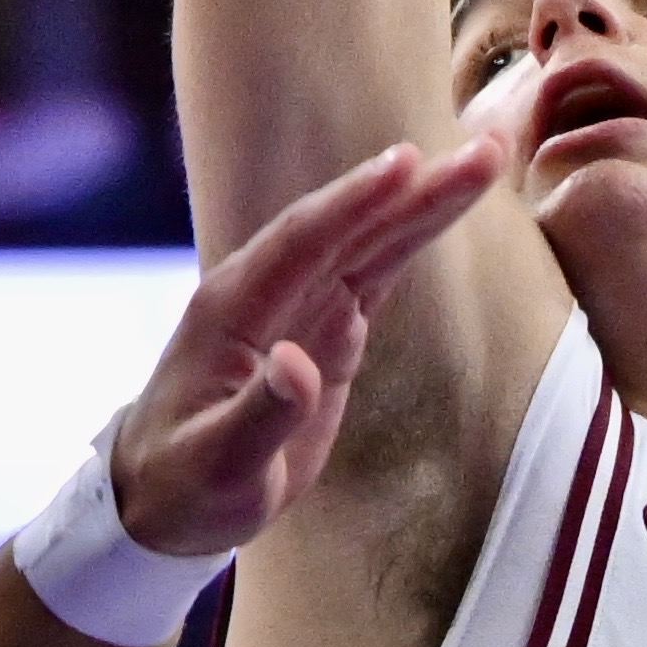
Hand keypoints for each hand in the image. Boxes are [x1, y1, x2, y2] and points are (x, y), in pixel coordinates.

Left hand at [106, 140, 502, 556]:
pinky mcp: (323, 333)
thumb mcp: (217, 466)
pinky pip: (374, 276)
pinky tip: (446, 206)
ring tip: (484, 161)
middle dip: (415, 189)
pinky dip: (411, 241)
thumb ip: (260, 416)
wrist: (162, 499)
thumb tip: (298, 365)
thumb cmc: (183, 485)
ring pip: (370, 245)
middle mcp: (267, 293)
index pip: (304, 242)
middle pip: (350, 229)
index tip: (408, 162)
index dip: (356, 203)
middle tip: (484, 148)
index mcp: (233, 309)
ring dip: (425, 204)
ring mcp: (298, 309)